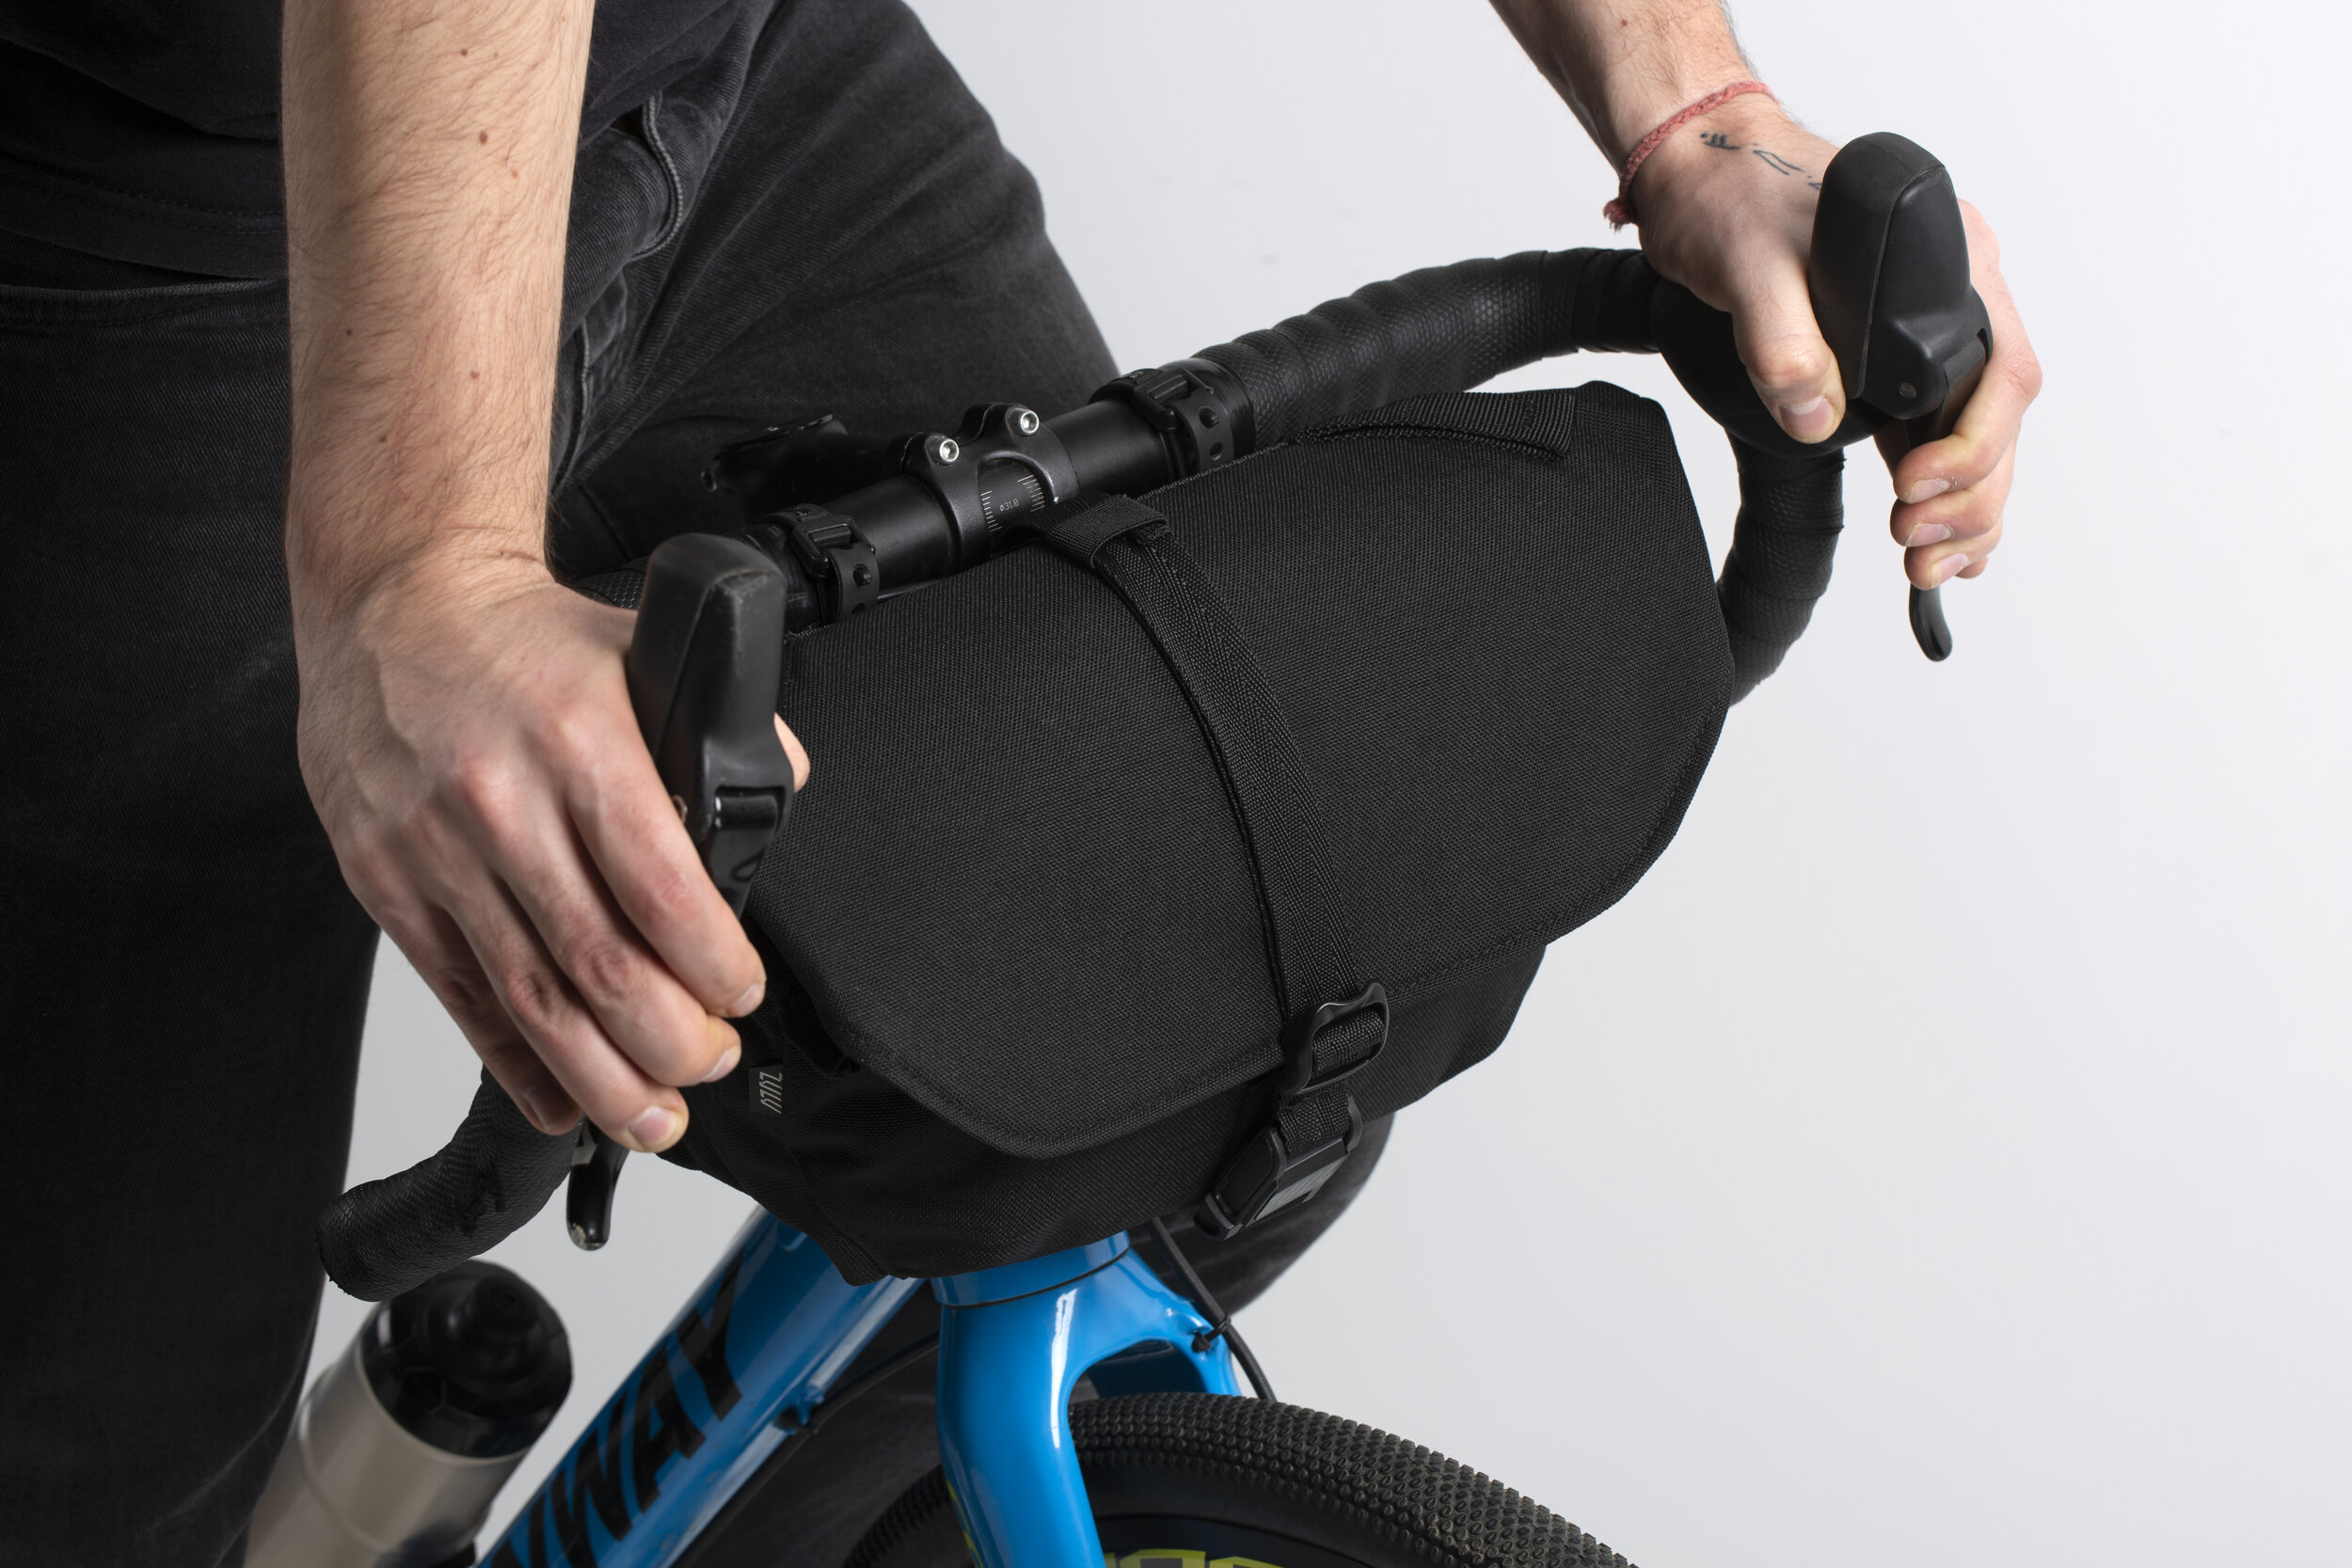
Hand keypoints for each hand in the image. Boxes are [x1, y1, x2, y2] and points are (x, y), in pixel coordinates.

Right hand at [293, 551, 810, 1152]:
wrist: (392, 601)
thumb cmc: (521, 639)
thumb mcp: (638, 652)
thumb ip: (717, 726)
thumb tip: (776, 791)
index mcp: (580, 744)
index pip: (660, 888)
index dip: (711, 965)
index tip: (740, 995)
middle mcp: (502, 802)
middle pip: (599, 963)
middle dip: (668, 1040)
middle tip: (708, 1063)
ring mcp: (435, 849)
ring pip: (530, 998)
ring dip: (601, 1077)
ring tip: (652, 1115)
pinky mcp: (387, 880)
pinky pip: (460, 994)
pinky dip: (516, 1062)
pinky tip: (562, 1100)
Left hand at [1625, 97, 2040, 587]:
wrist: (1698, 173)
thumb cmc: (1731, 196)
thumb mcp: (1747, 262)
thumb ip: (1782, 338)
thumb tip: (1814, 416)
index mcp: (1951, 260)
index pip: (2001, 369)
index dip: (1973, 445)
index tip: (1913, 486)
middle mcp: (1952, 295)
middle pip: (1996, 416)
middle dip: (1970, 494)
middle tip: (1913, 544)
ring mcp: (1923, 331)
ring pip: (1973, 434)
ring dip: (1961, 508)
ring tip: (1922, 564)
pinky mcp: (1886, 360)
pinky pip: (1934, 431)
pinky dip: (1941, 491)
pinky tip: (1931, 542)